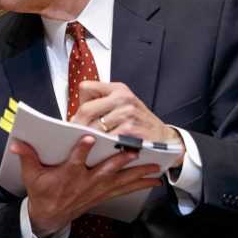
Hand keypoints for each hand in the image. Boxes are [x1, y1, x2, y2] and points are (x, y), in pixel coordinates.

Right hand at [15, 137, 161, 237]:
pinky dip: (139, 185)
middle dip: (120, 162)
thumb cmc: (42, 193)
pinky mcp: (103, 194)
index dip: (81, 150)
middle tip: (134, 152)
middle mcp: (85, 183)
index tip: (89, 138)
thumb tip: (17, 143)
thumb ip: (27, 158)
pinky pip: (124, 190)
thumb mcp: (31, 175)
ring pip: (119, 180)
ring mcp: (96, 190)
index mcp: (68, 175)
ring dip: (137, 174)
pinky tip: (154, 181)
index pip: (74, 161)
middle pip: (105, 171)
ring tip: (154, 167)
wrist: (50, 216)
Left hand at [71, 80, 185, 167]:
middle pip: (85, 109)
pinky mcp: (129, 131)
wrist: (165, 139)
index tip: (81, 115)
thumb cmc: (138, 123)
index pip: (85, 88)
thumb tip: (72, 119)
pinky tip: (101, 149)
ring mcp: (126, 114)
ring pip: (92, 127)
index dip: (80, 102)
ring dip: (87, 138)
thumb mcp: (122, 105)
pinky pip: (104, 140)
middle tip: (75, 135)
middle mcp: (122, 98)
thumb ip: (100, 106)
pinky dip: (100, 146)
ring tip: (88, 143)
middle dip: (77, 125)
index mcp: (118, 89)